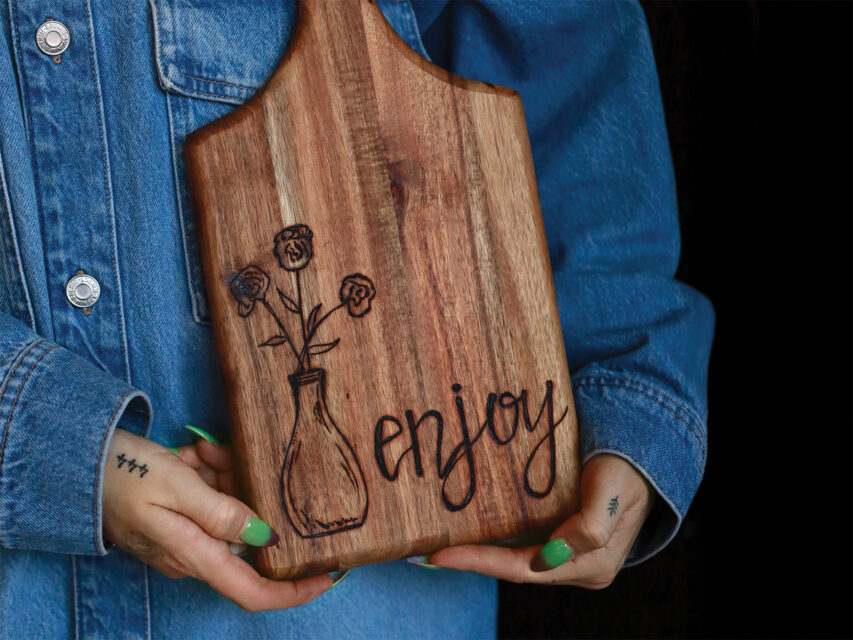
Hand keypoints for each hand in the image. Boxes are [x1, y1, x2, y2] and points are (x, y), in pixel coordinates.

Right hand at [102, 428, 331, 609]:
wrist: (80, 462)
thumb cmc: (125, 475)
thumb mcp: (178, 488)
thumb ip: (223, 513)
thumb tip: (266, 537)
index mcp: (195, 556)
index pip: (253, 591)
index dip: (293, 591)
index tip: (328, 575)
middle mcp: (196, 552)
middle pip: (248, 532)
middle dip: (250, 495)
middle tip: (224, 461)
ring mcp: (190, 533)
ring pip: (234, 506)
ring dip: (227, 475)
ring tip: (200, 454)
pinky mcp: (185, 514)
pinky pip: (216, 494)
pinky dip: (212, 471)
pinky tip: (194, 454)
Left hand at [429, 454, 654, 587]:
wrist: (641, 457)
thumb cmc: (627, 470)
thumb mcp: (613, 489)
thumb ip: (592, 523)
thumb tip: (553, 553)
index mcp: (591, 565)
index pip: (524, 570)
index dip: (480, 562)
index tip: (440, 554)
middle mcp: (575, 568)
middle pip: (513, 569)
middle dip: (468, 560)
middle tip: (421, 551)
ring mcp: (566, 556)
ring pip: (512, 558)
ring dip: (475, 552)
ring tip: (433, 544)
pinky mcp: (558, 540)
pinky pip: (518, 544)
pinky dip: (490, 540)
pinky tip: (463, 531)